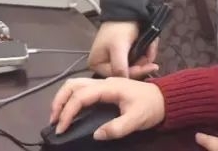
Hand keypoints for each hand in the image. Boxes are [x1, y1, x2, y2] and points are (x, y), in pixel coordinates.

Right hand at [49, 76, 164, 140]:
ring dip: (63, 99)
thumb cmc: (151, 107)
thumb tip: (96, 134)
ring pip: (76, 85)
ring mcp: (103, 84)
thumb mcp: (137, 120)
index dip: (68, 112)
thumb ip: (117, 128)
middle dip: (59, 101)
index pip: (81, 96)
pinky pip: (82, 90)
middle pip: (73, 85)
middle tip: (53, 121)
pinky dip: (71, 99)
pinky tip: (70, 112)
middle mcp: (103, 82)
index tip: (61, 128)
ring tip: (58, 117)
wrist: (164, 98)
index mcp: (108, 87)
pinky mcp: (104, 90)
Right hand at [88, 20, 158, 78]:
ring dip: (145, 59)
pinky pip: (137, 59)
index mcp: (96, 64)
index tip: (149, 67)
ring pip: (133, 67)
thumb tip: (123, 82)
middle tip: (153, 62)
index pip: (117, 76)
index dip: (134, 73)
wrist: (128, 9)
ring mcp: (115, 59)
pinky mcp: (125, 54)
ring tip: (150, 49)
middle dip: (141, 65)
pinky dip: (145, 53)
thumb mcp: (118, 47)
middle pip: (126, 73)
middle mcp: (104, 64)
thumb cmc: (119, 26)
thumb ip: (119, 66)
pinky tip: (150, 46)